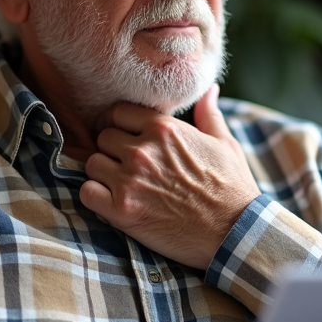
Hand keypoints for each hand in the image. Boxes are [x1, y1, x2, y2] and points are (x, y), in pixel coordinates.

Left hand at [80, 85, 260, 269]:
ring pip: (92, 163)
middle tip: (129, 166)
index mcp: (163, 128)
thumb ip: (209, 114)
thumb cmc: (232, 187)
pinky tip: (112, 201)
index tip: (129, 138)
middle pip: (103, 137)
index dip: (122, 125)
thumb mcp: (225, 144)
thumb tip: (209, 89)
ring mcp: (129, 180)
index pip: (118, 112)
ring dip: (103, 173)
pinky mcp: (122, 210)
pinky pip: (87, 192)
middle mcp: (142, 150)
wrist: (234, 232)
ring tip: (123, 185)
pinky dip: (95, 196)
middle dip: (113, 150)